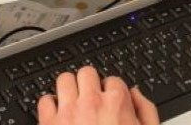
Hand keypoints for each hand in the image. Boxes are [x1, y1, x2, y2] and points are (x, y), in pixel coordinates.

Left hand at [37, 66, 159, 124]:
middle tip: (90, 98)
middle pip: (87, 73)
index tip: (109, 101)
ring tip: (72, 103)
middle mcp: (91, 103)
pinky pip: (44, 101)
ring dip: (68, 90)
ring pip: (64, 80)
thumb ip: (146, 111)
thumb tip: (135, 93)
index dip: (111, 92)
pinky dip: (50, 106)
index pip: (113, 80)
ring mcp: (68, 113)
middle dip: (89, 84)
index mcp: (117, 103)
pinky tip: (57, 117)